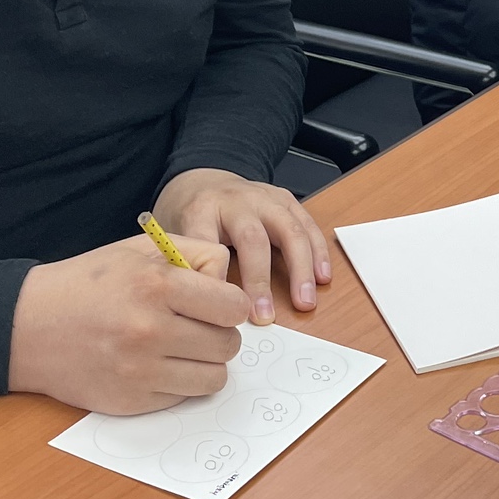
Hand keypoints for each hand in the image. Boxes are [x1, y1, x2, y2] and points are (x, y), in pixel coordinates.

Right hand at [8, 232, 247, 413]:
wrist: (28, 326)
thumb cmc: (89, 283)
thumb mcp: (140, 249)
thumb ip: (195, 254)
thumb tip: (228, 285)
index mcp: (157, 285)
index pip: (233, 307)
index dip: (230, 305)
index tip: (217, 304)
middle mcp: (150, 331)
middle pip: (228, 345)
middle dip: (221, 334)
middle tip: (198, 326)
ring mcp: (140, 372)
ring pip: (214, 379)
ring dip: (205, 363)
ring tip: (182, 347)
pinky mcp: (130, 402)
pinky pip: (183, 397)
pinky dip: (178, 383)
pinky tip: (156, 364)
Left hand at [155, 167, 332, 325]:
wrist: (207, 183)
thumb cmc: (194, 217)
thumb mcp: (175, 235)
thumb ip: (185, 264)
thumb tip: (199, 307)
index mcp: (201, 210)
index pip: (205, 242)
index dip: (213, 276)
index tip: (219, 308)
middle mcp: (236, 201)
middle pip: (252, 238)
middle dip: (260, 279)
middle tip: (264, 315)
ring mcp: (265, 198)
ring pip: (288, 229)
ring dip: (300, 268)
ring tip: (305, 300)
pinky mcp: (286, 201)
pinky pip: (307, 225)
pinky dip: (318, 252)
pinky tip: (322, 278)